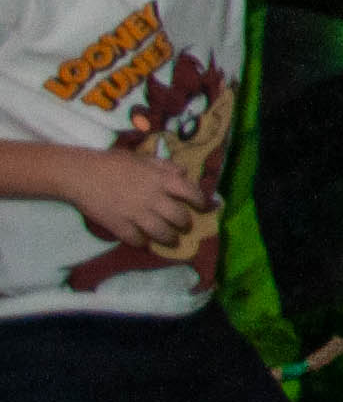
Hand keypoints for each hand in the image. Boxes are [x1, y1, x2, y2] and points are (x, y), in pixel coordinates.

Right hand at [65, 146, 208, 250]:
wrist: (80, 174)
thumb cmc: (111, 162)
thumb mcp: (142, 158)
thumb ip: (164, 166)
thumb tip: (183, 173)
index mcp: (161, 179)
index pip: (190, 192)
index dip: (200, 201)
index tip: (203, 206)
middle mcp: (153, 198)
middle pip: (179, 217)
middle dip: (185, 224)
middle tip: (185, 226)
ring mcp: (137, 214)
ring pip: (161, 233)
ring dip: (169, 238)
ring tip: (171, 240)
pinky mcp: (119, 226)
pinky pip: (136, 240)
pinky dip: (142, 243)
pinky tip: (144, 243)